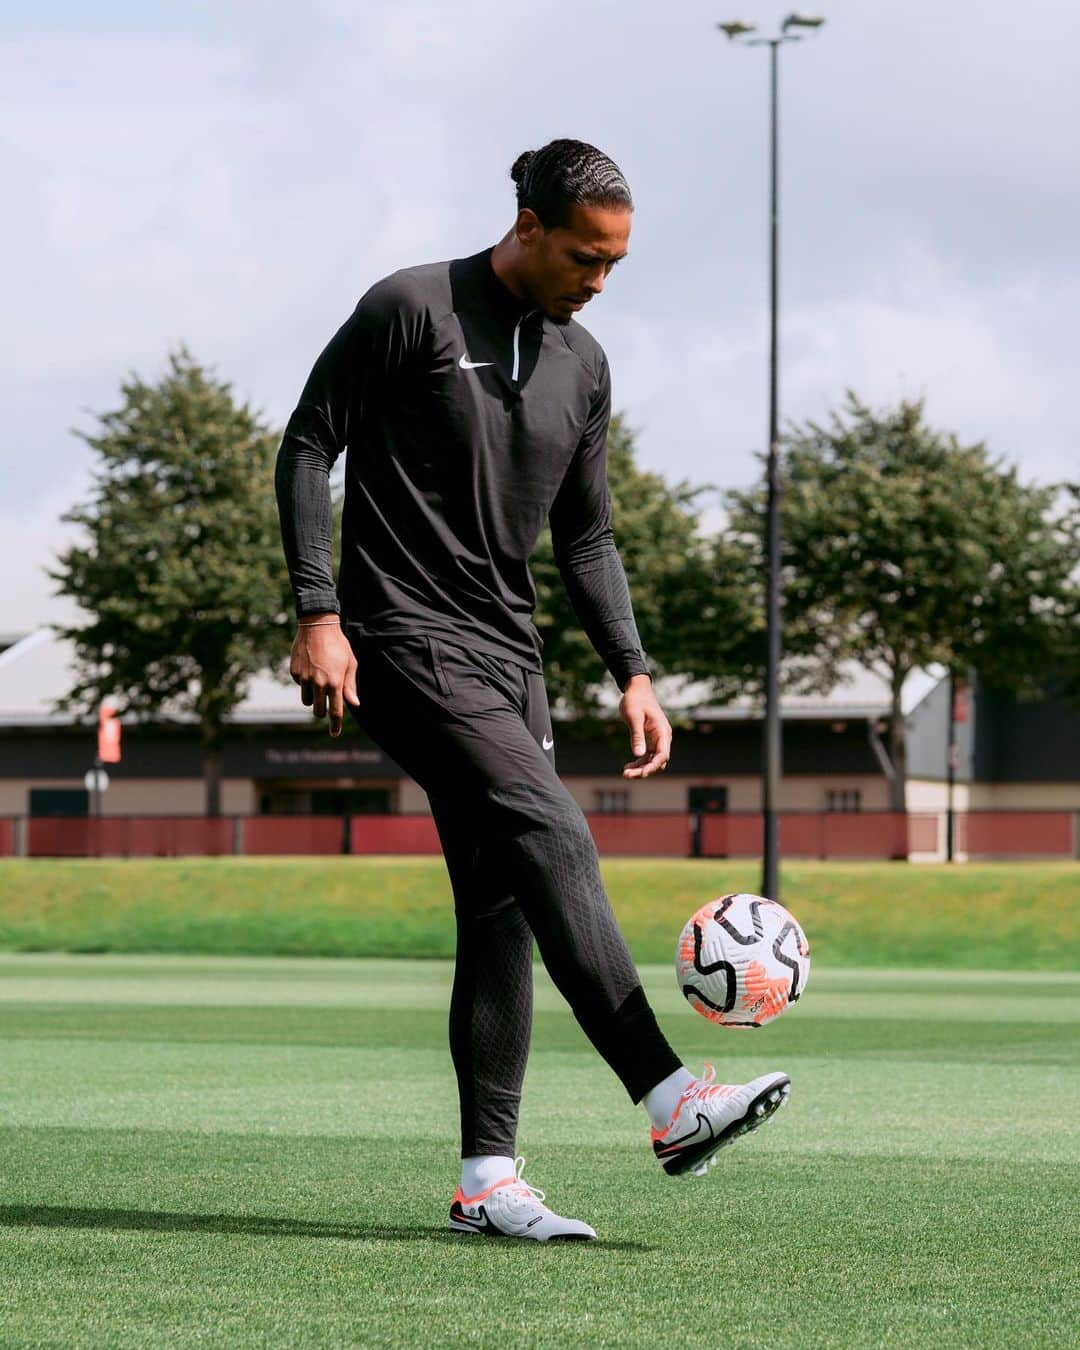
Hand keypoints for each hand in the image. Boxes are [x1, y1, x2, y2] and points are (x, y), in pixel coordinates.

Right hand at [289, 615, 358, 737]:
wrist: (317, 626)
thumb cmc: (338, 645)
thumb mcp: (350, 664)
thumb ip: (350, 685)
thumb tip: (354, 704)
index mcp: (335, 683)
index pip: (335, 712)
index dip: (335, 726)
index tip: (334, 734)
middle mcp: (318, 683)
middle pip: (319, 711)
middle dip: (323, 711)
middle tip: (327, 704)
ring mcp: (304, 678)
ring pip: (307, 701)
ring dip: (314, 698)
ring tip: (319, 682)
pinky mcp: (294, 672)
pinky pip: (300, 685)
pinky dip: (305, 682)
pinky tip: (311, 667)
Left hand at [619, 674, 671, 778]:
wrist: (636, 690)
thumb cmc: (635, 700)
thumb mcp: (634, 717)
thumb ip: (637, 735)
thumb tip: (639, 755)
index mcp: (662, 731)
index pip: (663, 754)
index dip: (653, 766)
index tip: (641, 773)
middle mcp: (663, 738)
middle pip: (658, 761)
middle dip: (645, 770)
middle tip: (626, 775)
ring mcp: (657, 740)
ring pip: (652, 761)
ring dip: (641, 769)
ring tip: (625, 773)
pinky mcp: (650, 741)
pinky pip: (647, 756)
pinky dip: (639, 763)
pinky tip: (627, 767)